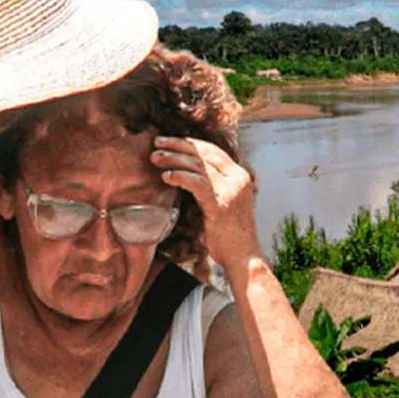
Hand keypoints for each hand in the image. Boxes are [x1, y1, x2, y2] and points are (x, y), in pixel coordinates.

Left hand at [151, 136, 260, 266]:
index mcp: (241, 176)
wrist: (243, 256)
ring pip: (198, 164)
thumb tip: (191, 175)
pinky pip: (196, 182)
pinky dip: (178, 176)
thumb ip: (215, 187)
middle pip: (205, 152)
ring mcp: (231, 190)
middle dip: (179, 144)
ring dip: (173, 158)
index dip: (192, 143)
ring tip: (155, 157)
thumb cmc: (231, 235)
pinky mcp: (220, 203)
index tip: (172, 141)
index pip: (214, 151)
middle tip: (157, 141)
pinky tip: (165, 176)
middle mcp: (238, 178)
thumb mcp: (226, 203)